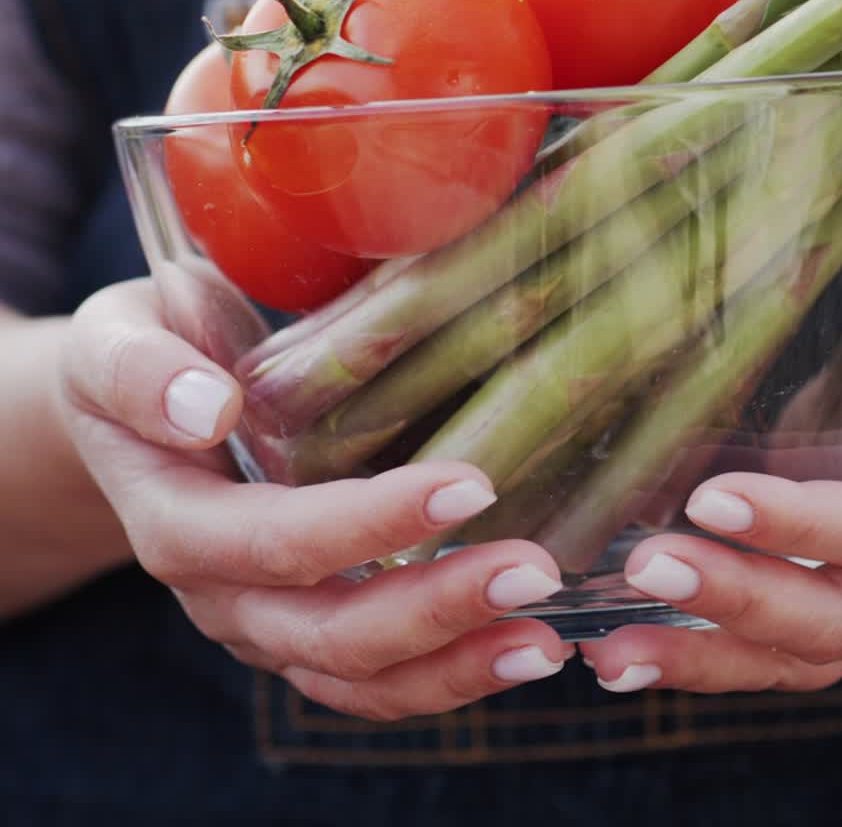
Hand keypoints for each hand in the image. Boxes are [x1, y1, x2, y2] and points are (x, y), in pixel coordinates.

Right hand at [55, 277, 574, 719]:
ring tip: (545, 641)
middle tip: (535, 571)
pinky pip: (374, 681)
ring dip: (454, 664)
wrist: (142, 406)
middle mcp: (220, 592)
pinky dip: (447, 677)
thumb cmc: (147, 354)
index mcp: (176, 520)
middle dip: (436, 608)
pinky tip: (522, 650)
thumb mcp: (118, 338)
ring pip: (357, 677)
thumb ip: (139, 369)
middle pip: (326, 631)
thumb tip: (205, 410)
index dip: (368, 525)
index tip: (468, 487)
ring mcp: (265, 622)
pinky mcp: (306, 629)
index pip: (276, 541)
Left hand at [581, 263, 841, 693]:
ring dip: (705, 654)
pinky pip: (765, 655)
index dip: (811, 527)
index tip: (715, 498)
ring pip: (797, 656)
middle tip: (649, 563)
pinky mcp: (828, 615)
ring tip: (610, 651)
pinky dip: (696, 660)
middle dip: (743, 598)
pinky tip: (617, 657)